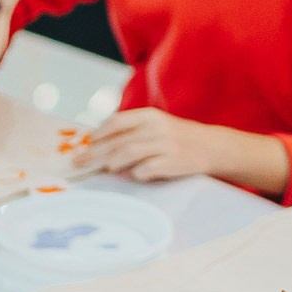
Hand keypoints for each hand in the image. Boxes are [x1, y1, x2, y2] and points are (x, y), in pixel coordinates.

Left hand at [91, 109, 229, 183]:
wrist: (212, 146)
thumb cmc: (178, 137)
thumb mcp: (157, 125)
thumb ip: (133, 131)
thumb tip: (100, 145)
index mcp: (150, 115)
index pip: (117, 122)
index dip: (99, 134)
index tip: (87, 144)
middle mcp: (156, 127)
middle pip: (118, 140)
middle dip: (95, 152)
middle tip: (80, 161)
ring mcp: (165, 145)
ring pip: (128, 153)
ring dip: (113, 162)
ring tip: (108, 168)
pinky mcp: (172, 161)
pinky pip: (145, 169)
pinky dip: (135, 174)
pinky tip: (133, 175)